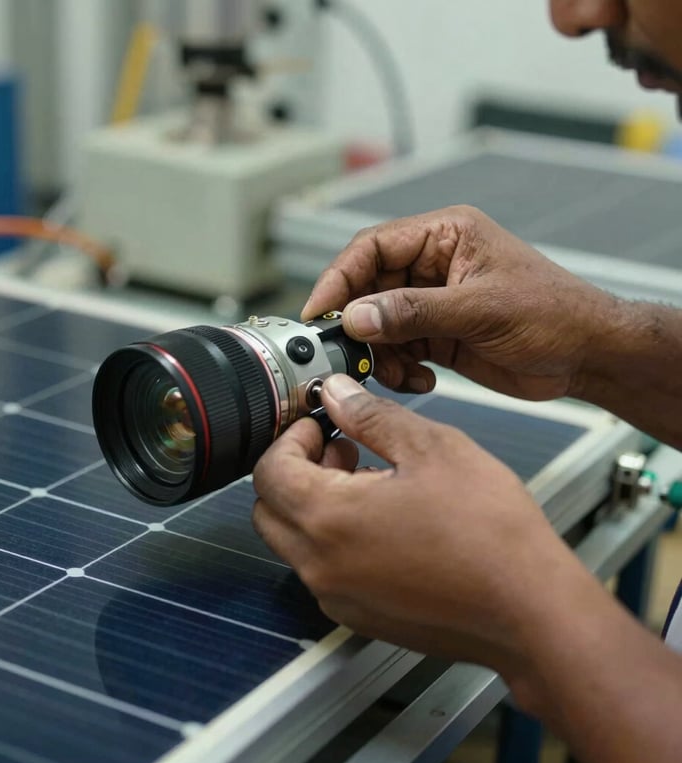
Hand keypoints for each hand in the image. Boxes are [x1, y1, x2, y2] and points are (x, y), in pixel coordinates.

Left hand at [252, 374, 583, 673]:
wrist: (532, 612)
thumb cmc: (490, 534)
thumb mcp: (430, 448)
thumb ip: (370, 416)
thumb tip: (337, 394)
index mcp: (327, 519)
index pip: (268, 470)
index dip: (291, 437)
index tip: (320, 424)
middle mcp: (320, 566)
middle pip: (269, 508)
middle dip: (295, 470)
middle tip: (340, 449)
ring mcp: (339, 597)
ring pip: (295, 541)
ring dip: (315, 503)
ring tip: (370, 480)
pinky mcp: (361, 616)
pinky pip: (325, 569)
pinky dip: (335, 538)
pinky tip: (385, 520)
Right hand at [301, 206, 619, 401]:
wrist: (587, 356)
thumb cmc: (554, 313)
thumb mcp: (480, 309)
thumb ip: (413, 311)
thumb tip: (357, 315)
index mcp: (445, 236)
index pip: (373, 247)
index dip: (339, 277)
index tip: (319, 311)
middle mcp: (434, 266)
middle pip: (369, 288)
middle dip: (358, 323)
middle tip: (348, 352)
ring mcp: (433, 303)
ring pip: (378, 324)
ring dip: (379, 354)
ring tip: (398, 373)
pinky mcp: (437, 336)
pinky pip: (397, 350)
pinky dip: (398, 369)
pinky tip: (420, 380)